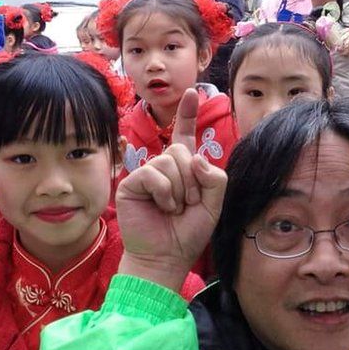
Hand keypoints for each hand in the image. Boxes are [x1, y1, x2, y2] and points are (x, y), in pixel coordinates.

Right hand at [116, 89, 226, 290]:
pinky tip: (161, 207)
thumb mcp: (214, 205)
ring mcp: (148, 173)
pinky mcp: (133, 182)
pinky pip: (154, 173)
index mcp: (185, 170)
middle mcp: (165, 167)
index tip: (192, 92)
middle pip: (183, 150)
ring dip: (179, 190)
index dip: (189, 114)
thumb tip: (195, 156)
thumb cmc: (188, 233)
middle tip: (188, 205)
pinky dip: (164, 192)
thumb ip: (215, 178)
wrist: (166, 257)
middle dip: (193, 180)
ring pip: (170, 161)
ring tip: (174, 209)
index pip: (186, 136)